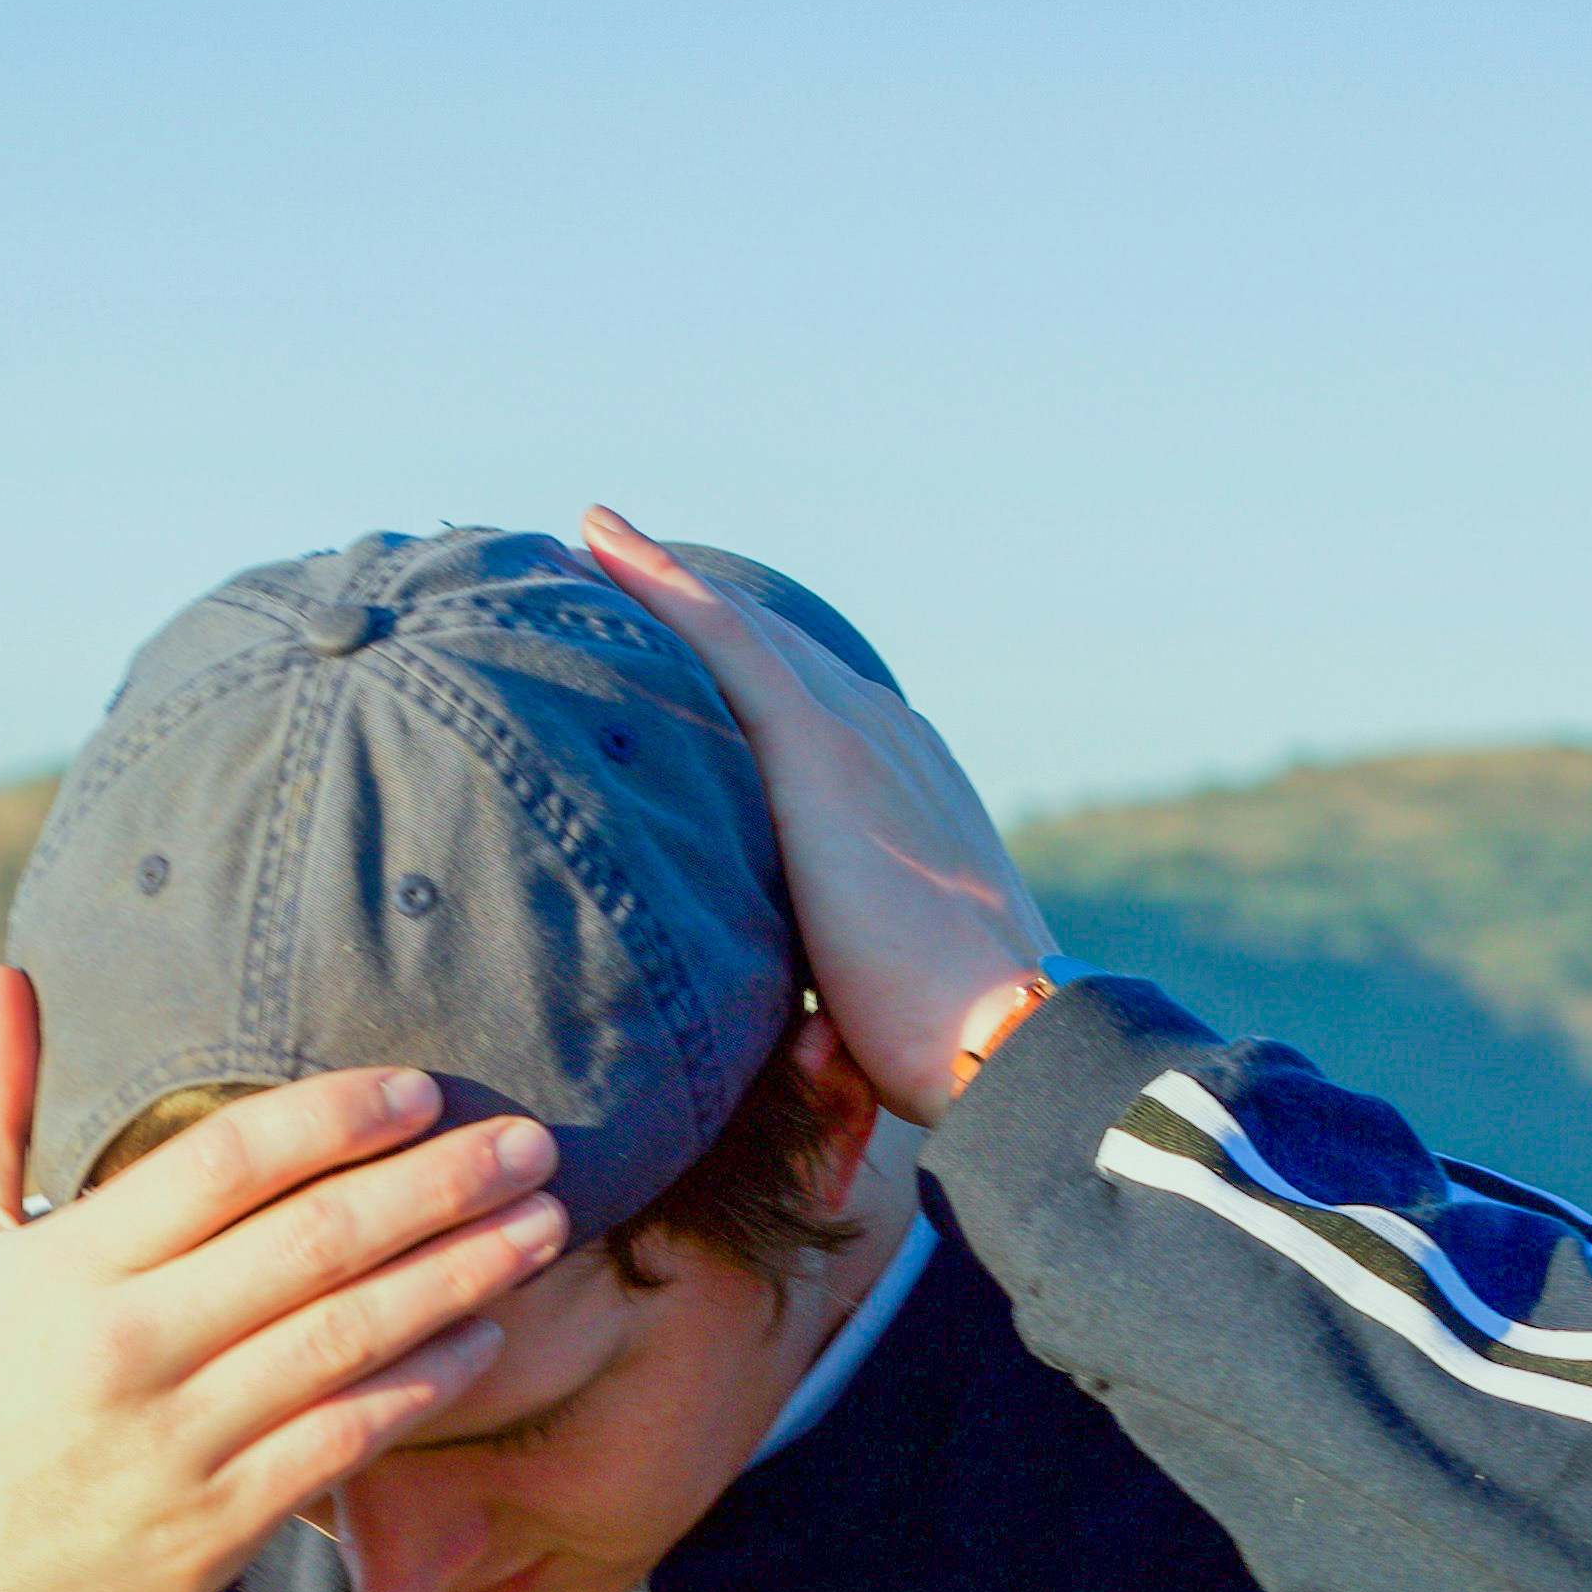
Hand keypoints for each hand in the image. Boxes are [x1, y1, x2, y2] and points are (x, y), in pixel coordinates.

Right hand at [0, 965, 567, 1591]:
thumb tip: (7, 976)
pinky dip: (423, 1386)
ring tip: (543, 1226)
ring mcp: (178, 1439)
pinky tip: (485, 1339)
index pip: (224, 1161)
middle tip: (532, 1142)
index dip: (334, 1116)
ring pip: (348, 1338)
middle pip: (313, 1241)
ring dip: (460, 1276)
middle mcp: (127, 1345)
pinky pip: (345, 1440)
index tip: (422, 1089)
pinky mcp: (217, 1523)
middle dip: (438, 1185)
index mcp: (70, 1265)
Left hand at [583, 507, 1056, 1123]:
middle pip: (767, 654)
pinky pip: (722, 639)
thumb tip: (786, 1010)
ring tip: (586, 544)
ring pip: (738, 633)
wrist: (1005, 1042)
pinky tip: (597, 545)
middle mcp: (887, 738)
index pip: (804, 710)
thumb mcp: (871, 981)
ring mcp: (859, 734)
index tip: (674, 650)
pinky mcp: (821, 748)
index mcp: (904, 790)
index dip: (733, 672)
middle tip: (604, 564)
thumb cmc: (945, 1048)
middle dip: (692, 611)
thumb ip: (819, 957)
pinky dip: (658, 586)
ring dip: (659, 582)